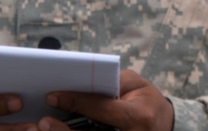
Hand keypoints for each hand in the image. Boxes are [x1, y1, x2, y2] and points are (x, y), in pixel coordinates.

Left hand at [36, 70, 172, 130]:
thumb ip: (114, 81)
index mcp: (137, 116)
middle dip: (63, 130)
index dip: (75, 102)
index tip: (52, 97)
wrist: (165, 126)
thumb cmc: (148, 102)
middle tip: (42, 122)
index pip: (101, 108)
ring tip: (45, 129)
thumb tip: (84, 84)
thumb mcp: (138, 84)